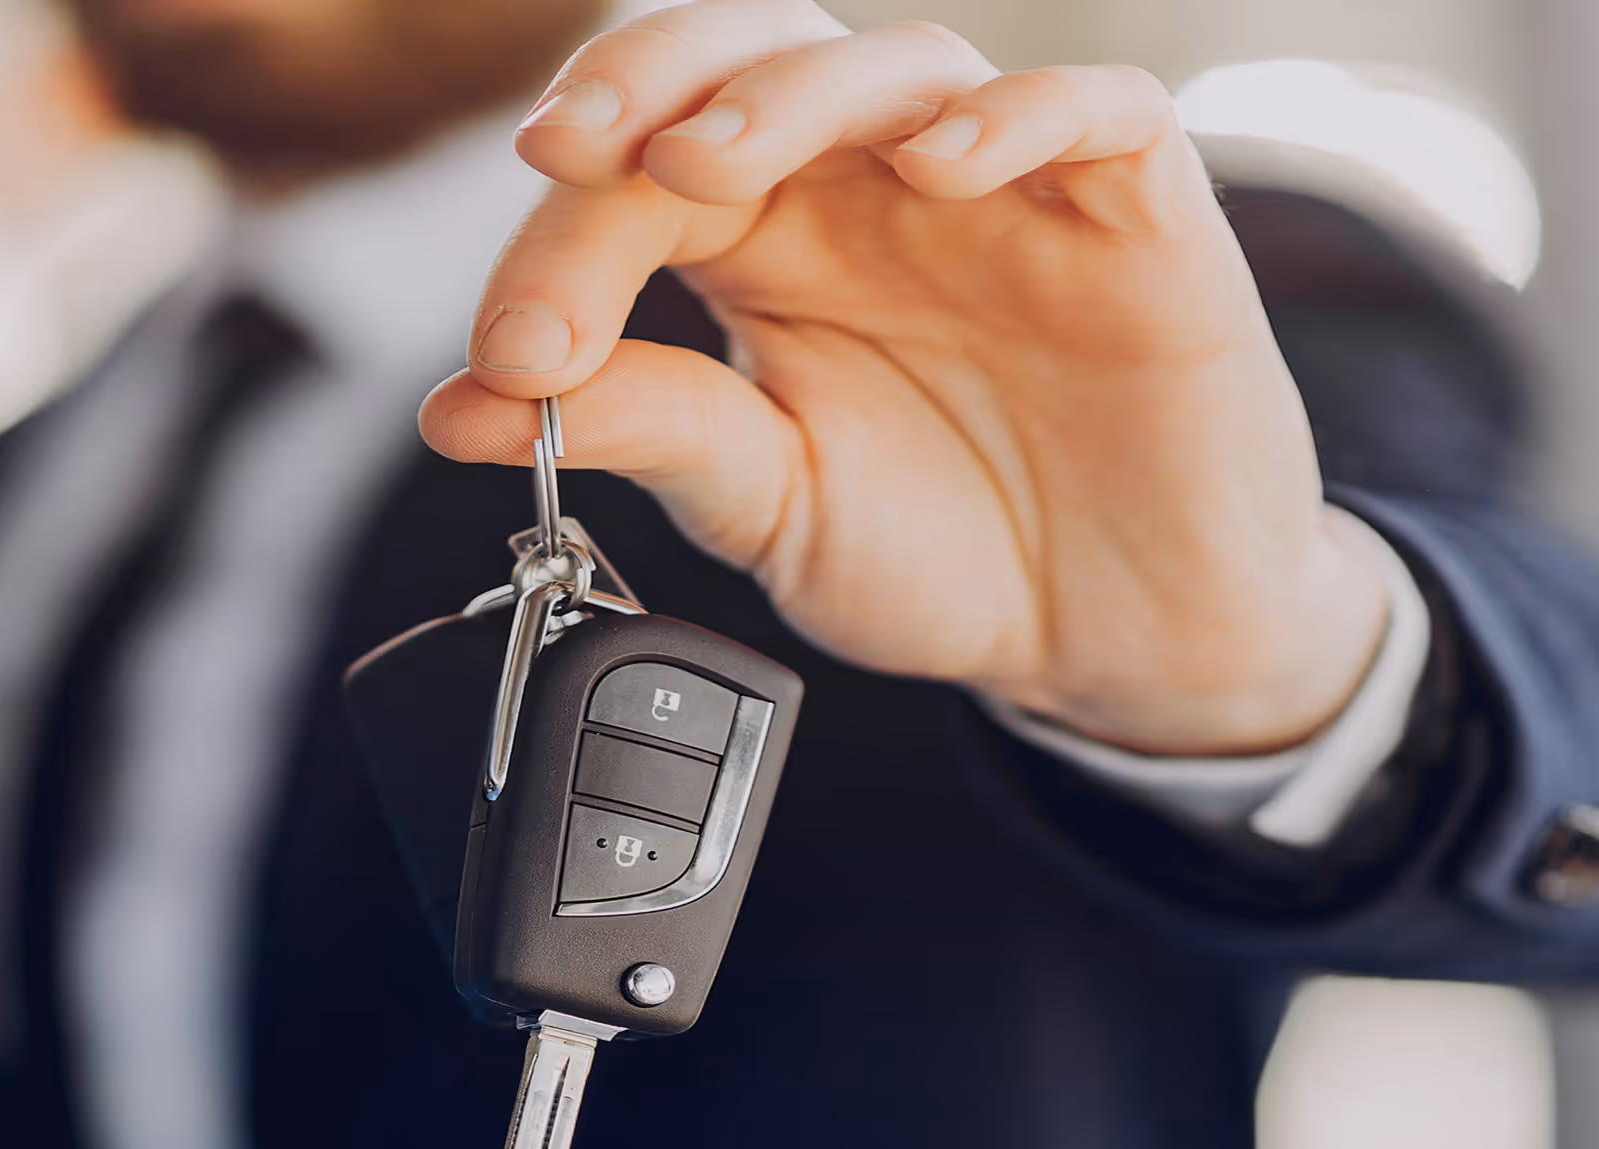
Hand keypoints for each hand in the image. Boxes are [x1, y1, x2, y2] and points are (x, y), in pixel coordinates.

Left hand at [416, 0, 1386, 755]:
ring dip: (789, 96)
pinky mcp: (1138, 211)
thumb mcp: (768, 505)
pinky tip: (941, 164)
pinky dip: (1018, 115)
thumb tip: (460, 405)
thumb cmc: (948, 551)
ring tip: (708, 162)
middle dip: (646, 83)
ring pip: (896, 63)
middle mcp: (872, 188)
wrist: (1117, 638)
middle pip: (749, 59)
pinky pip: (1096, 109)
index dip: (558, 240)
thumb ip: (646, 432)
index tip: (511, 354)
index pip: (639, 178)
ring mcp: (1004, 188)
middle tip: (571, 156)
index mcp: (766, 244)